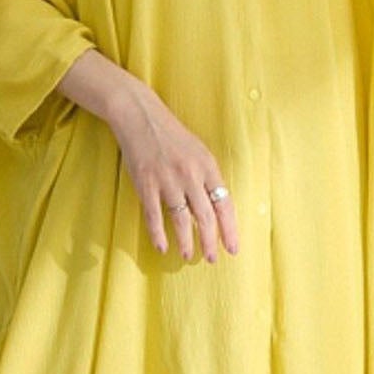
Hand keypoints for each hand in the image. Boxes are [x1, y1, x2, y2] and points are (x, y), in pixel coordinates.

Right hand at [109, 81, 238, 262]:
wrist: (141, 116)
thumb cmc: (172, 136)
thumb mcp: (199, 152)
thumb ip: (207, 178)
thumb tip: (215, 209)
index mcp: (208, 166)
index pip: (224, 204)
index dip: (230, 229)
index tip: (233, 247)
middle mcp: (190, 175)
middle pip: (205, 216)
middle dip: (211, 241)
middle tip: (212, 258)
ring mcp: (167, 180)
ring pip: (182, 219)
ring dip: (187, 241)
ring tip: (189, 255)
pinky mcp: (146, 183)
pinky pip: (154, 215)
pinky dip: (158, 233)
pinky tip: (162, 247)